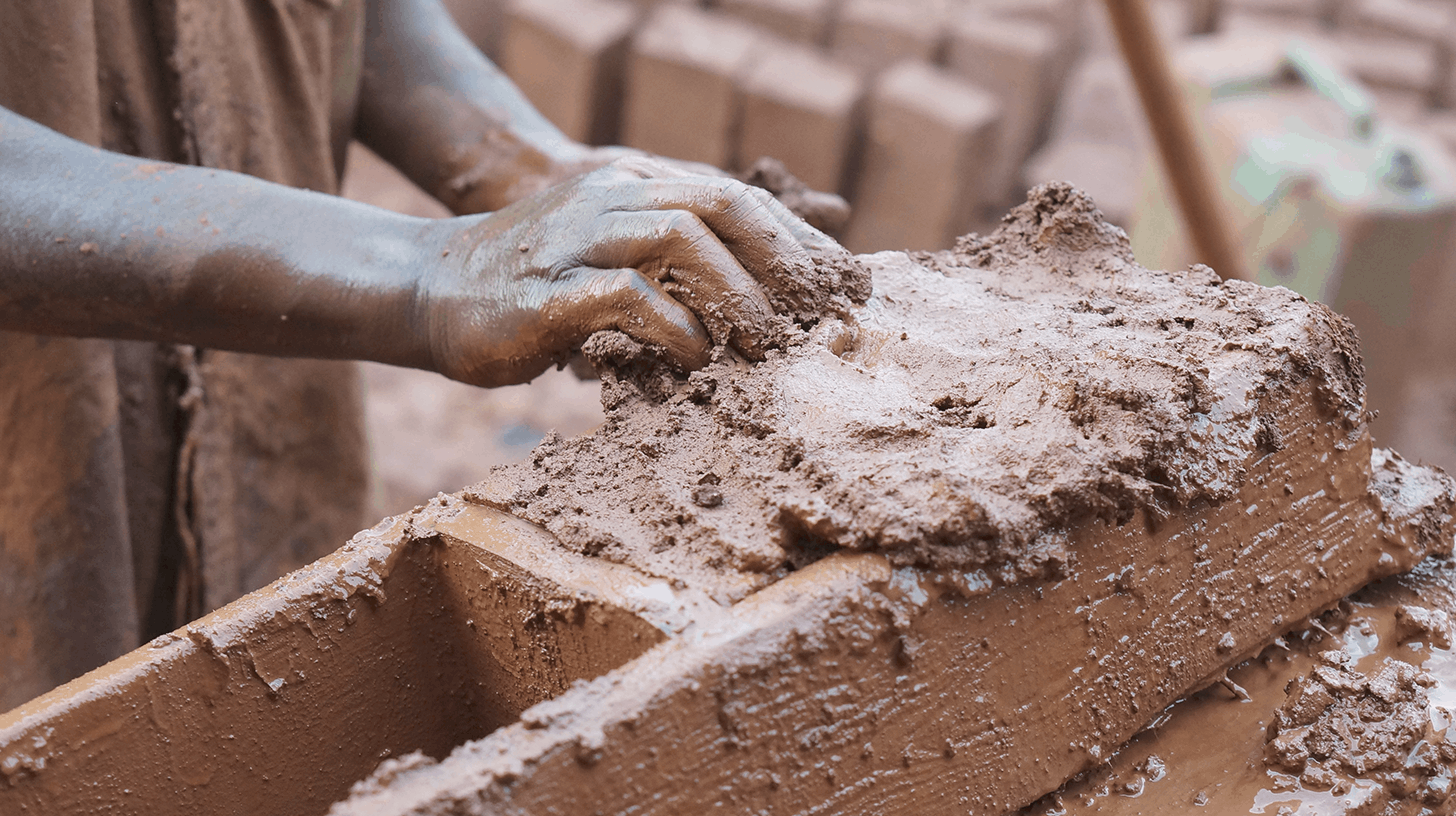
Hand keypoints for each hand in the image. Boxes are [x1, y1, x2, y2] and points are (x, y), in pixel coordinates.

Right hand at [419, 157, 851, 387]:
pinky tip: (696, 359)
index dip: (792, 236)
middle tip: (815, 312)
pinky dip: (674, 327)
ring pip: (679, 238)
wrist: (430, 289)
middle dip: (780, 256)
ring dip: (735, 292)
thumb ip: (669, 268)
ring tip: (765, 342)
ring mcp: (578, 239)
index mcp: (631, 188)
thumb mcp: (608, 258)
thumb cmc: (531, 284)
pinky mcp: (549, 290)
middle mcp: (610, 199)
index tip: (837, 281)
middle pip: (718, 204)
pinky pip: (628, 296)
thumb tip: (750, 308)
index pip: (731, 197)